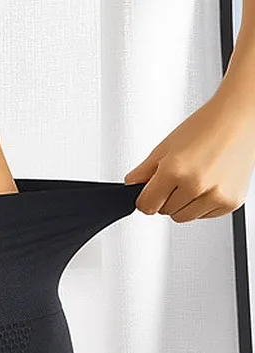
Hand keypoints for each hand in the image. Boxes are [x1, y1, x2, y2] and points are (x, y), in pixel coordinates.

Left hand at [123, 94, 254, 221]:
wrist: (241, 117)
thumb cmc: (207, 126)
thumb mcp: (166, 146)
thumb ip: (144, 171)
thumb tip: (130, 185)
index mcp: (175, 171)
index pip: (146, 206)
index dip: (146, 198)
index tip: (150, 191)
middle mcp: (196, 186)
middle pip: (164, 212)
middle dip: (166, 197)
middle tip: (179, 176)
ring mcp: (215, 196)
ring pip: (183, 217)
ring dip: (183, 204)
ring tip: (195, 178)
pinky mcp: (230, 202)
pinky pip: (204, 215)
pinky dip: (202, 204)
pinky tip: (210, 182)